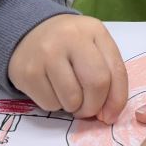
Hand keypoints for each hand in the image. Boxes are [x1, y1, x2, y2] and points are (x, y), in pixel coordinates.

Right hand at [7, 13, 127, 123]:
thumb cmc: (69, 45)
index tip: (111, 114)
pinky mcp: (28, 72)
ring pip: (72, 99)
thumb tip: (109, 114)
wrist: (29, 33)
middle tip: (87, 108)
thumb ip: (108, 75)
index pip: (116, 71)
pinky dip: (54, 104)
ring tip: (67, 93)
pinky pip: (50, 104)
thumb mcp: (94, 47)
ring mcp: (47, 53)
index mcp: (93, 30)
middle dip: (94, 106)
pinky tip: (50, 88)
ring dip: (73, 107)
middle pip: (96, 84)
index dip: (117, 99)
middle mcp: (70, 38)